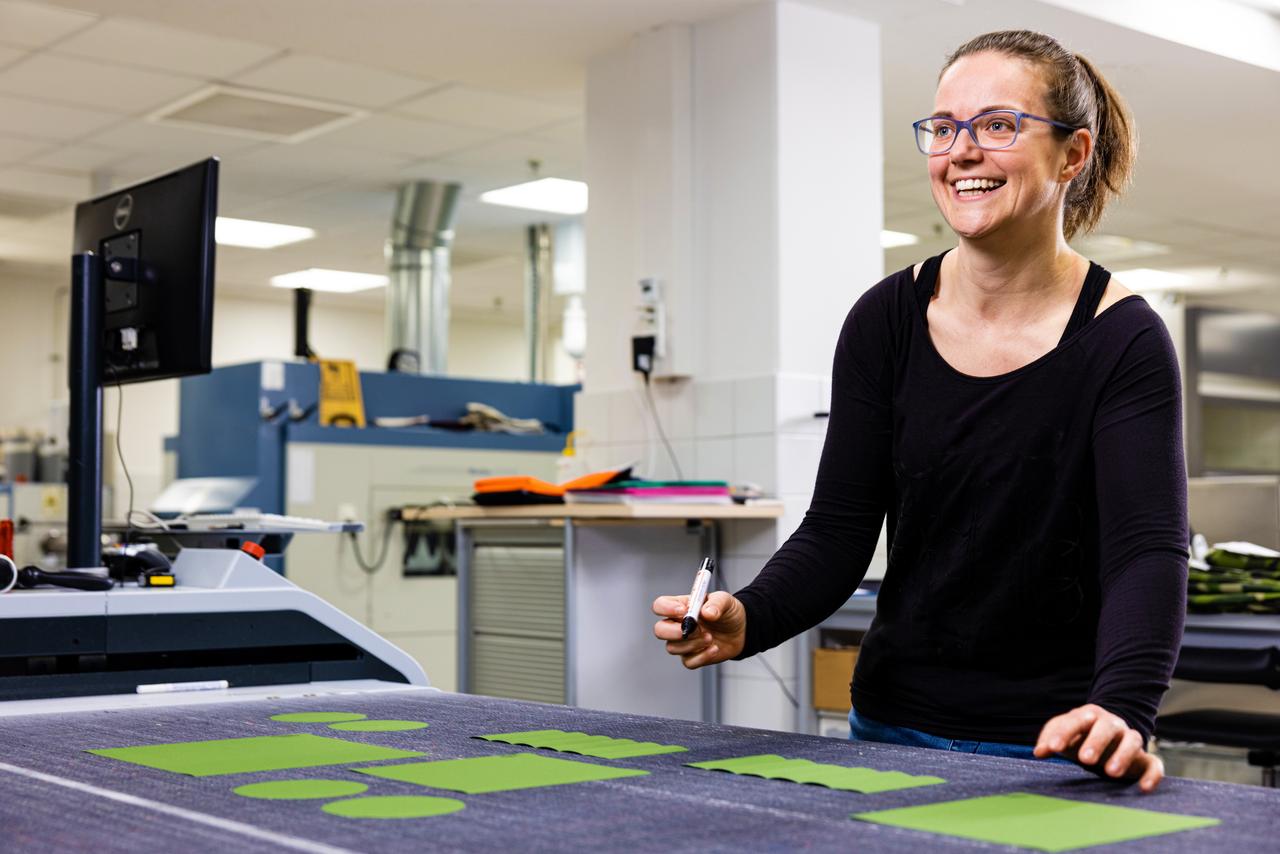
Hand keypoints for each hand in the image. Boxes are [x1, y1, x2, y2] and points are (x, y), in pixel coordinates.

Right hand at [652, 590, 745, 668]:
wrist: (742, 631)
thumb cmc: (728, 612)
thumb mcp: (726, 601)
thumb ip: (716, 603)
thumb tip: (707, 613)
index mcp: (680, 606)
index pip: (660, 606)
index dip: (666, 608)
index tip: (684, 611)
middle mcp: (677, 624)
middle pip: (659, 630)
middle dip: (674, 631)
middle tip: (694, 629)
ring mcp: (683, 642)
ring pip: (672, 648)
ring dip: (693, 644)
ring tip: (711, 637)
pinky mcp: (692, 657)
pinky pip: (688, 662)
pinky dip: (703, 656)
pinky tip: (715, 648)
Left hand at [1033, 703, 1163, 791]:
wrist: (1108, 736)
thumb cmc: (1079, 736)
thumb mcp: (1062, 734)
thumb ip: (1049, 740)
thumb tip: (1039, 752)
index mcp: (1089, 716)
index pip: (1076, 720)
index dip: (1064, 733)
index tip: (1053, 748)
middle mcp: (1112, 725)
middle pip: (1107, 727)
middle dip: (1096, 742)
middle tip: (1085, 760)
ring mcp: (1130, 739)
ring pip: (1133, 741)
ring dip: (1123, 755)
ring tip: (1111, 773)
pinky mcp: (1144, 759)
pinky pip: (1154, 763)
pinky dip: (1152, 774)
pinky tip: (1143, 787)